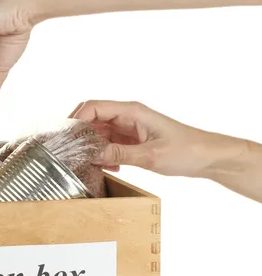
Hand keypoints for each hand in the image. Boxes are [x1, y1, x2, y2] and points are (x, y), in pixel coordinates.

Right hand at [69, 100, 218, 177]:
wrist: (208, 157)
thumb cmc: (186, 150)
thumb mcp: (151, 155)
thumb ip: (120, 154)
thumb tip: (93, 154)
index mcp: (131, 111)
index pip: (93, 107)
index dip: (76, 119)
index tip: (67, 138)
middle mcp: (127, 116)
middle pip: (92, 119)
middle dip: (80, 135)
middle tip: (72, 153)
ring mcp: (129, 128)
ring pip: (99, 133)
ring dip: (92, 147)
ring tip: (89, 163)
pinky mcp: (132, 140)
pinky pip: (109, 144)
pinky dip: (104, 154)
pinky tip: (109, 167)